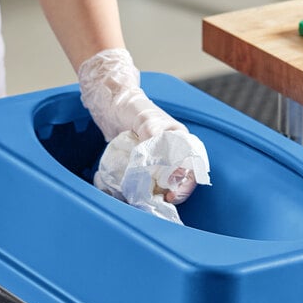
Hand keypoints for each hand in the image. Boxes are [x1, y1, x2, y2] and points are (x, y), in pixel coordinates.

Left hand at [79, 48, 210, 220]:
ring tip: (154, 200)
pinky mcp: (143, 162)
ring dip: (162, 192)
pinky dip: (148, 188)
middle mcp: (172, 150)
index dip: (186, 181)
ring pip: (166, 180)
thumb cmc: (132, 106)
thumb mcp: (146, 120)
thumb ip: (152, 137)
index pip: (192, 164)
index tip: (173, 192)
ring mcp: (157, 157)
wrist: (111, 103)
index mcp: (179, 138)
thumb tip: (155, 163)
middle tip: (165, 200)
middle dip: (176, 191)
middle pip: (182, 176)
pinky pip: (150, 179)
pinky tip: (142, 195)